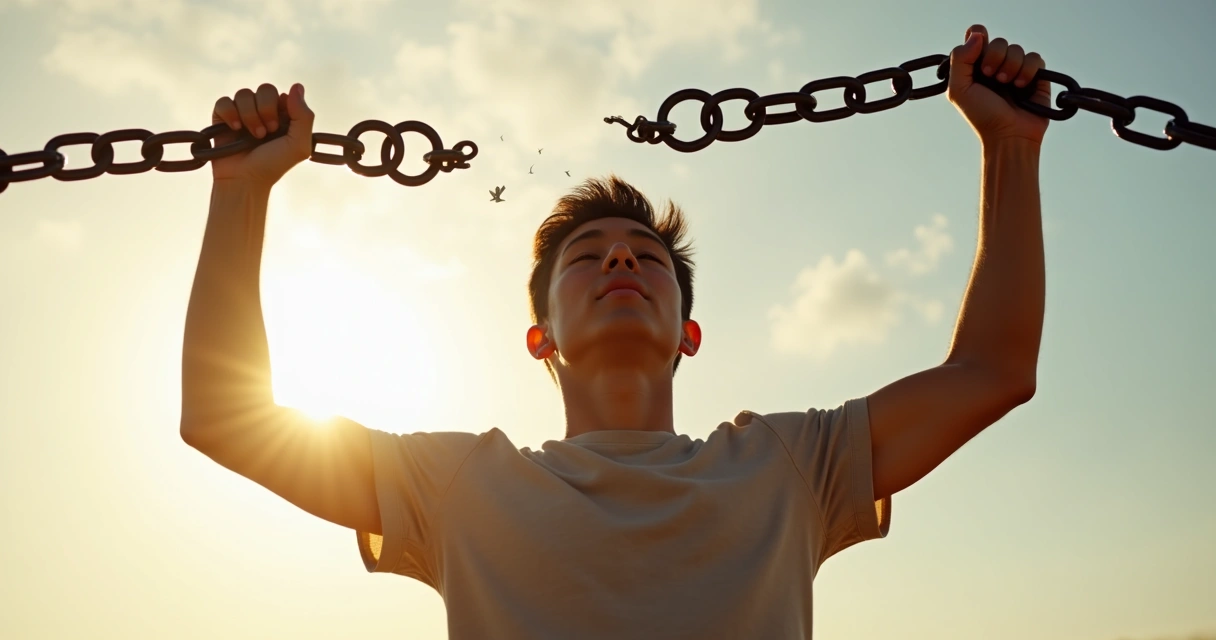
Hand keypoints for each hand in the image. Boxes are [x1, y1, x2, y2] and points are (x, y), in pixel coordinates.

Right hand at [210, 82, 314, 185]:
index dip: (280, 107)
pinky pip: (224, 101)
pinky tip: (235, 129)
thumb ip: (304, 116)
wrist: (245, 179)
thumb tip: (296, 85)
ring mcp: (242, 113)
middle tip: (267, 131)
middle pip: (265, 89)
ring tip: (253, 136)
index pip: (282, 94)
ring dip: (249, 115)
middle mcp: (262, 111)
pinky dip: (230, 114)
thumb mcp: (299, 144)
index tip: (280, 127)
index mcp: (282, 115)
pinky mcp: (222, 118)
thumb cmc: (274, 164)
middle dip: (266, 109)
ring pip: (244, 94)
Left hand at [948, 25, 1049, 145]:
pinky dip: (1028, 71)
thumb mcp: (959, 89)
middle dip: (994, 58)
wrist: (1009, 134)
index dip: (979, 39)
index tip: (978, 55)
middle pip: (997, 41)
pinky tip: (1023, 87)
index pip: (977, 35)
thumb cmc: (982, 115)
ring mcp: (1016, 68)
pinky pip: (1035, 57)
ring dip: (1011, 67)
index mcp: (975, 65)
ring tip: (1008, 85)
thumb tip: (977, 34)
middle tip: (992, 77)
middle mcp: (995, 64)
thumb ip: (960, 59)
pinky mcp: (1036, 74)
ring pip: (1016, 48)